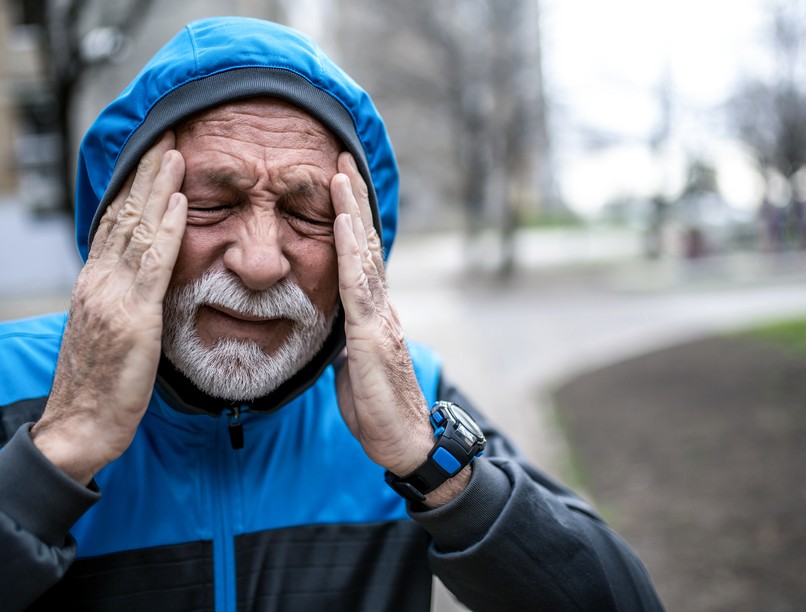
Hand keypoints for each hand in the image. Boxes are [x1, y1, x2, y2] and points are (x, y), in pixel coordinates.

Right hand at [31, 133, 186, 484]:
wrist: (82, 426)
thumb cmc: (103, 383)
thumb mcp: (113, 329)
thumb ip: (128, 296)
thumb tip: (148, 274)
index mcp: (96, 282)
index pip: (118, 222)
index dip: (137, 186)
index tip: (155, 154)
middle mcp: (99, 280)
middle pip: (126, 215)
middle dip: (148, 172)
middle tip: (168, 133)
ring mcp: (113, 296)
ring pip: (137, 230)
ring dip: (159, 187)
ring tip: (177, 151)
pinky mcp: (132, 318)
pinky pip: (153, 265)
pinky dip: (168, 230)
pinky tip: (181, 203)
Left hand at [331, 153, 468, 505]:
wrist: (405, 442)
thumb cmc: (379, 409)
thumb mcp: (352, 367)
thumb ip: (346, 341)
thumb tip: (334, 328)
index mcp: (372, 313)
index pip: (358, 257)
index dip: (347, 219)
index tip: (336, 184)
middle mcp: (380, 306)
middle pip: (363, 244)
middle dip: (351, 199)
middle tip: (339, 158)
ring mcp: (380, 317)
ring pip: (364, 255)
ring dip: (351, 212)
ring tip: (340, 173)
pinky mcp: (372, 334)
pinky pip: (359, 285)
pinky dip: (349, 250)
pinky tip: (340, 221)